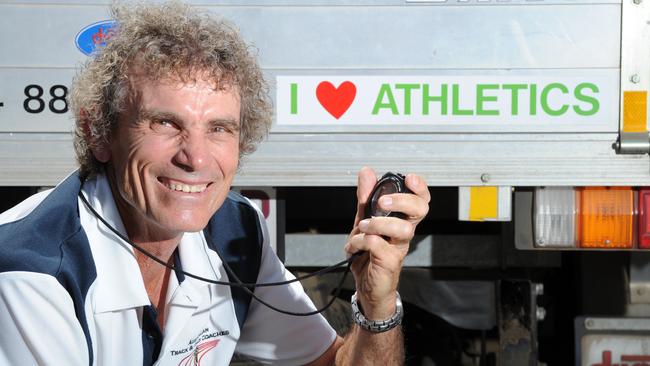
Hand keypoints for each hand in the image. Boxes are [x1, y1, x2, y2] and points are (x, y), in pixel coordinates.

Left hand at [344, 167, 429, 319]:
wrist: (366, 287)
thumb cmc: (369, 254)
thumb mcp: (363, 221)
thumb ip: (365, 199)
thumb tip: (367, 172)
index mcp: (400, 220)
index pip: (420, 200)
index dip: (419, 188)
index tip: (409, 178)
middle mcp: (403, 232)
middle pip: (419, 210)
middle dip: (402, 200)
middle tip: (382, 203)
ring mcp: (399, 247)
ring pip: (402, 228)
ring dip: (377, 223)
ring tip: (362, 227)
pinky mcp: (390, 262)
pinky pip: (378, 244)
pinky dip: (361, 240)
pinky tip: (354, 244)